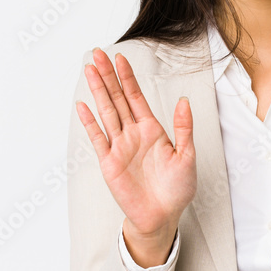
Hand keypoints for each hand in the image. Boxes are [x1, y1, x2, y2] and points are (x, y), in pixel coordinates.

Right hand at [76, 48, 196, 243]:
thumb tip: (183, 101)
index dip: (127, 78)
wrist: (162, 217)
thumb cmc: (177, 189)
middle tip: (97, 54)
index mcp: (152, 130)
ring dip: (98, 91)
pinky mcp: (109, 162)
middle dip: (108, 76)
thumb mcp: (187, 156)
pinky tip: (83, 105)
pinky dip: (90, 122)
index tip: (120, 58)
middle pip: (117, 99)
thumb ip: (183, 128)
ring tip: (89, 70)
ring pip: (106, 112)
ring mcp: (119, 147)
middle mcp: (133, 134)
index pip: (136, 97)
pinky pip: (98, 138)